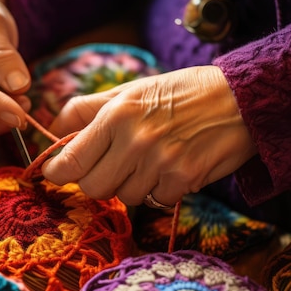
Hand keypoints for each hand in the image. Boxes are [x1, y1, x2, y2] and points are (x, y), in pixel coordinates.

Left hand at [41, 65, 256, 206]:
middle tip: (112, 165)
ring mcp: (160, 163)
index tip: (57, 172)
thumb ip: (87, 109)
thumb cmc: (180, 92)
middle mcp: (135, 140)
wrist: (240, 98)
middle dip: (98, 180)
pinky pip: (156, 200)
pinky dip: (161, 189)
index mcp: (116, 114)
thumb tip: (50, 130)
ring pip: (125, 196)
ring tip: (151, 159)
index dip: (57, 172)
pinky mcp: (183, 180)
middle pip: (93, 187)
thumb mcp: (130, 90)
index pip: (70, 160)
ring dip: (133, 184)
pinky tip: (173, 167)